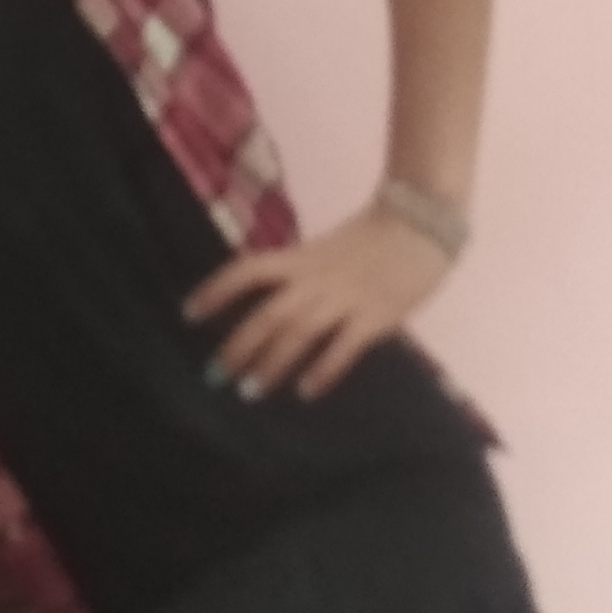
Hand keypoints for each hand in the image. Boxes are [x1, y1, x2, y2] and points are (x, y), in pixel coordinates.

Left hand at [184, 200, 452, 402]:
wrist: (423, 220)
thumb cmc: (374, 236)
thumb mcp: (326, 250)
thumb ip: (302, 275)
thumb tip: (272, 308)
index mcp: (301, 258)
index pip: (248, 269)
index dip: (216, 289)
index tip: (188, 313)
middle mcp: (315, 278)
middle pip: (267, 312)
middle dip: (238, 346)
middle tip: (215, 375)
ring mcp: (346, 298)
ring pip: (298, 333)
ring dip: (271, 364)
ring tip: (249, 391)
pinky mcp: (376, 316)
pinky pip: (343, 347)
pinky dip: (323, 370)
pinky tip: (306, 392)